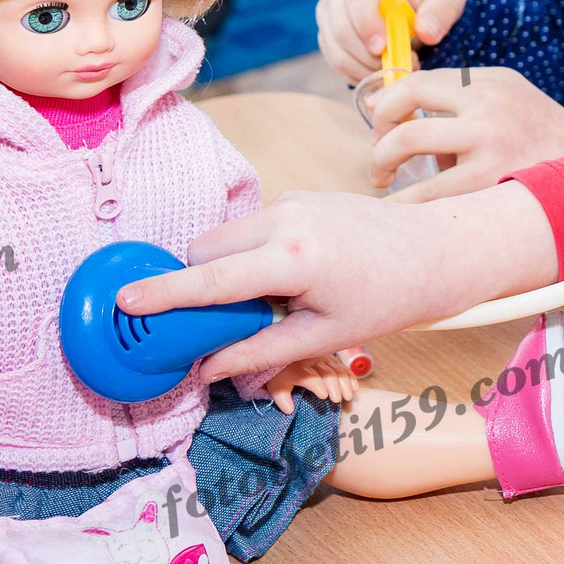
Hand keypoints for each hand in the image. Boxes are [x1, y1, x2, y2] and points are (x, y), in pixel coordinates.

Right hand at [117, 183, 561, 380]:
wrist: (438, 251)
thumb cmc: (388, 300)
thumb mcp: (323, 337)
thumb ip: (257, 352)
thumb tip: (205, 370)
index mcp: (292, 258)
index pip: (211, 278)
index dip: (165, 292)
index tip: (125, 300)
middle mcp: (286, 217)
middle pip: (207, 247)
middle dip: (198, 280)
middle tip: (215, 320)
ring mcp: (294, 200)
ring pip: (228, 233)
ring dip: (227, 265)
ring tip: (269, 300)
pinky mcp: (302, 194)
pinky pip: (255, 224)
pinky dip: (253, 251)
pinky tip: (293, 276)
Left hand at [267, 353, 363, 412]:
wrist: (282, 352)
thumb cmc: (280, 374)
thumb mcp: (276, 386)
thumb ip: (282, 398)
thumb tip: (289, 410)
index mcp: (297, 368)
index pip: (309, 376)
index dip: (317, 385)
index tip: (323, 396)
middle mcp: (311, 361)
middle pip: (326, 373)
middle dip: (334, 386)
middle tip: (337, 400)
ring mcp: (323, 358)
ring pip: (337, 370)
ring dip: (344, 383)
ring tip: (348, 397)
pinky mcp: (330, 358)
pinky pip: (343, 367)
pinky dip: (350, 377)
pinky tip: (354, 387)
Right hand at [317, 0, 465, 83]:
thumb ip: (442, 10)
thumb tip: (427, 33)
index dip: (365, 20)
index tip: (382, 47)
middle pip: (340, 22)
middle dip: (367, 52)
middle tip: (401, 65)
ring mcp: (328, 6)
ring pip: (334, 45)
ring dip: (363, 66)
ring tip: (396, 69)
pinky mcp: (327, 30)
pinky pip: (333, 58)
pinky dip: (356, 72)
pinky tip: (381, 74)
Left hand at [366, 66, 563, 199]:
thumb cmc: (545, 145)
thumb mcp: (512, 103)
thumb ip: (464, 102)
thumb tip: (392, 112)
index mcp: (491, 81)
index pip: (420, 80)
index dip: (388, 102)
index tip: (379, 123)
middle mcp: (488, 102)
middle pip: (406, 101)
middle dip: (379, 131)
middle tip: (379, 160)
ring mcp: (489, 139)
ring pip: (408, 141)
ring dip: (381, 162)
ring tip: (384, 183)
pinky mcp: (490, 179)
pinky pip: (428, 192)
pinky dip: (404, 203)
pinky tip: (401, 212)